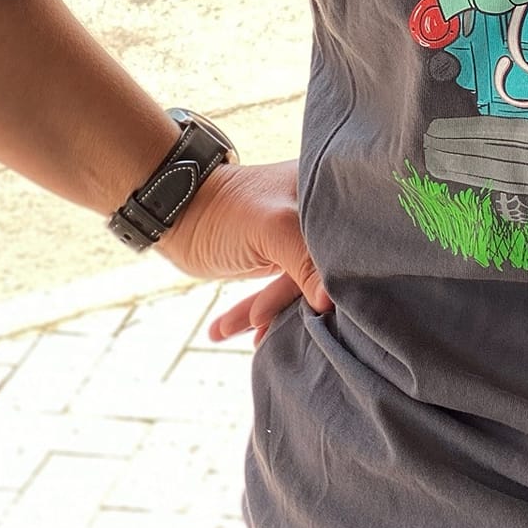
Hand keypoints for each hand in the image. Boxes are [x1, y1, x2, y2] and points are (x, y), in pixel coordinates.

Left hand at [156, 160, 331, 347]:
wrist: (178, 211)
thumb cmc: (228, 208)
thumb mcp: (273, 229)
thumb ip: (305, 263)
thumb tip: (330, 302)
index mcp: (330, 195)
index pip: (349, 242)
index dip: (340, 276)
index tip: (322, 309)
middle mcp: (321, 215)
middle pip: (327, 267)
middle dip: (293, 302)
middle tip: (262, 326)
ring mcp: (301, 238)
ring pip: (301, 284)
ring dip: (270, 313)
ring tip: (237, 332)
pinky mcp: (282, 257)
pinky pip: (281, 290)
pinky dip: (259, 312)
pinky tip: (230, 329)